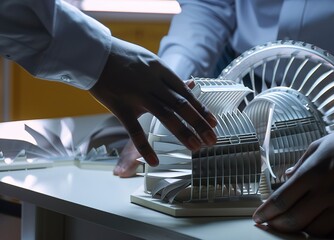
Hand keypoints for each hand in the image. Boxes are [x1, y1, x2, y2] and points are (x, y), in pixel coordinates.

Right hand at [89, 37, 216, 166]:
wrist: (95, 53)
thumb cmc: (124, 57)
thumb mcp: (152, 62)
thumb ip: (170, 77)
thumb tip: (192, 83)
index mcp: (161, 71)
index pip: (187, 94)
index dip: (202, 110)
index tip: (214, 123)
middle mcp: (153, 84)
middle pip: (182, 106)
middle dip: (199, 124)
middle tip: (212, 139)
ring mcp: (137, 96)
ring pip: (166, 116)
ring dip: (184, 133)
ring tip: (197, 147)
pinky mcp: (121, 107)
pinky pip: (134, 130)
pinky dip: (144, 147)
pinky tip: (155, 161)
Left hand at [253, 106, 333, 237]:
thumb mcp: (318, 146)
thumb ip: (300, 165)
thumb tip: (285, 177)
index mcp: (313, 172)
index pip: (281, 199)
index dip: (266, 212)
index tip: (258, 218)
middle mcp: (328, 190)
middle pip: (294, 219)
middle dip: (278, 225)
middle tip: (271, 225)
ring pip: (315, 230)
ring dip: (300, 231)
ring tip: (295, 225)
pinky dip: (324, 234)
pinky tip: (317, 228)